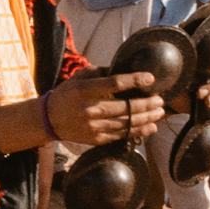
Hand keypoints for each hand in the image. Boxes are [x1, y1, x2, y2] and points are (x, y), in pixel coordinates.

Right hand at [39, 70, 167, 149]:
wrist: (49, 119)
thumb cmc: (67, 94)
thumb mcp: (79, 77)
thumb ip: (101, 72)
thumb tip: (124, 69)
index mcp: (85, 90)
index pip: (114, 83)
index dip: (134, 80)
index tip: (150, 78)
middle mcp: (90, 109)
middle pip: (126, 107)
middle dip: (147, 104)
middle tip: (160, 100)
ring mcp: (93, 126)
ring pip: (127, 123)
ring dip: (147, 118)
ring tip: (159, 112)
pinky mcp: (96, 139)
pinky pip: (121, 135)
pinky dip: (138, 131)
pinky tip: (150, 127)